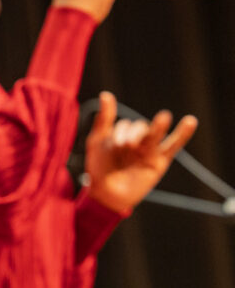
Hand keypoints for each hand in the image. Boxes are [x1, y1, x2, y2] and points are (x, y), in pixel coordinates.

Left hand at [85, 91, 197, 212]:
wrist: (107, 193)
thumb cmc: (99, 167)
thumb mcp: (97, 141)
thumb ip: (104, 119)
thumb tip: (106, 94)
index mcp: (122, 133)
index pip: (125, 126)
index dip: (121, 133)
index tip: (115, 146)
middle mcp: (136, 139)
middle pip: (140, 128)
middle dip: (134, 134)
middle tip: (126, 146)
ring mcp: (149, 150)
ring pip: (156, 134)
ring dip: (158, 126)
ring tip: (163, 117)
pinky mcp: (159, 162)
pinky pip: (174, 146)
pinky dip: (183, 134)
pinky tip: (190, 121)